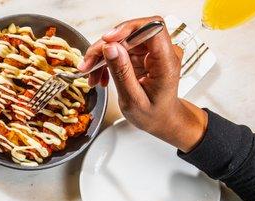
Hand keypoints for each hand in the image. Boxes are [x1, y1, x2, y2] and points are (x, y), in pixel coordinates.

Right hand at [78, 16, 207, 152]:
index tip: (108, 41)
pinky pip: (121, 50)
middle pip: (131, 34)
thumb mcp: (133, 99)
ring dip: (103, 55)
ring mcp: (152, 52)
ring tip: (91, 74)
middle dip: (106, 46)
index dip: (128, 29)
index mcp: (166, 62)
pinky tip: (101, 76)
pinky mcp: (142, 55)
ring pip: (122, 41)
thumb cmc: (153, 114)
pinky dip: (107, 61)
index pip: (152, 28)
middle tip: (88, 63)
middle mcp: (162, 52)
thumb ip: (122, 72)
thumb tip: (111, 48)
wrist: (162, 119)